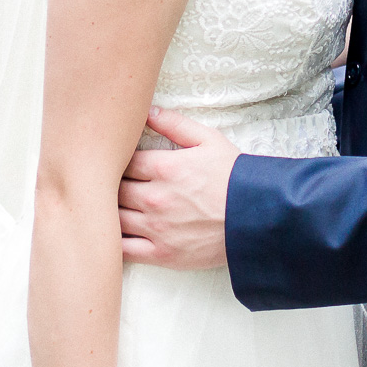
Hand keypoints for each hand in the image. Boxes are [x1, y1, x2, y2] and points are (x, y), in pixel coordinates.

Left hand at [117, 108, 239, 270]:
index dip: (117, 161)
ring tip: (110, 207)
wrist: (258, 217)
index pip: (122, 161)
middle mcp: (155, 198)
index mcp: (165, 167)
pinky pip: (125, 250)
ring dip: (108, 212)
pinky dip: (114, 242)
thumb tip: (147, 112)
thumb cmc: (234, 176)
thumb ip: (174, 124)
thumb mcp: (209, 140)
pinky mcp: (162, 254)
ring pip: (113, 218)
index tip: (118, 162)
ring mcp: (157, 228)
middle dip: (109, 186)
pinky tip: (114, 235)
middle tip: (110, 184)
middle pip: (112, 190)